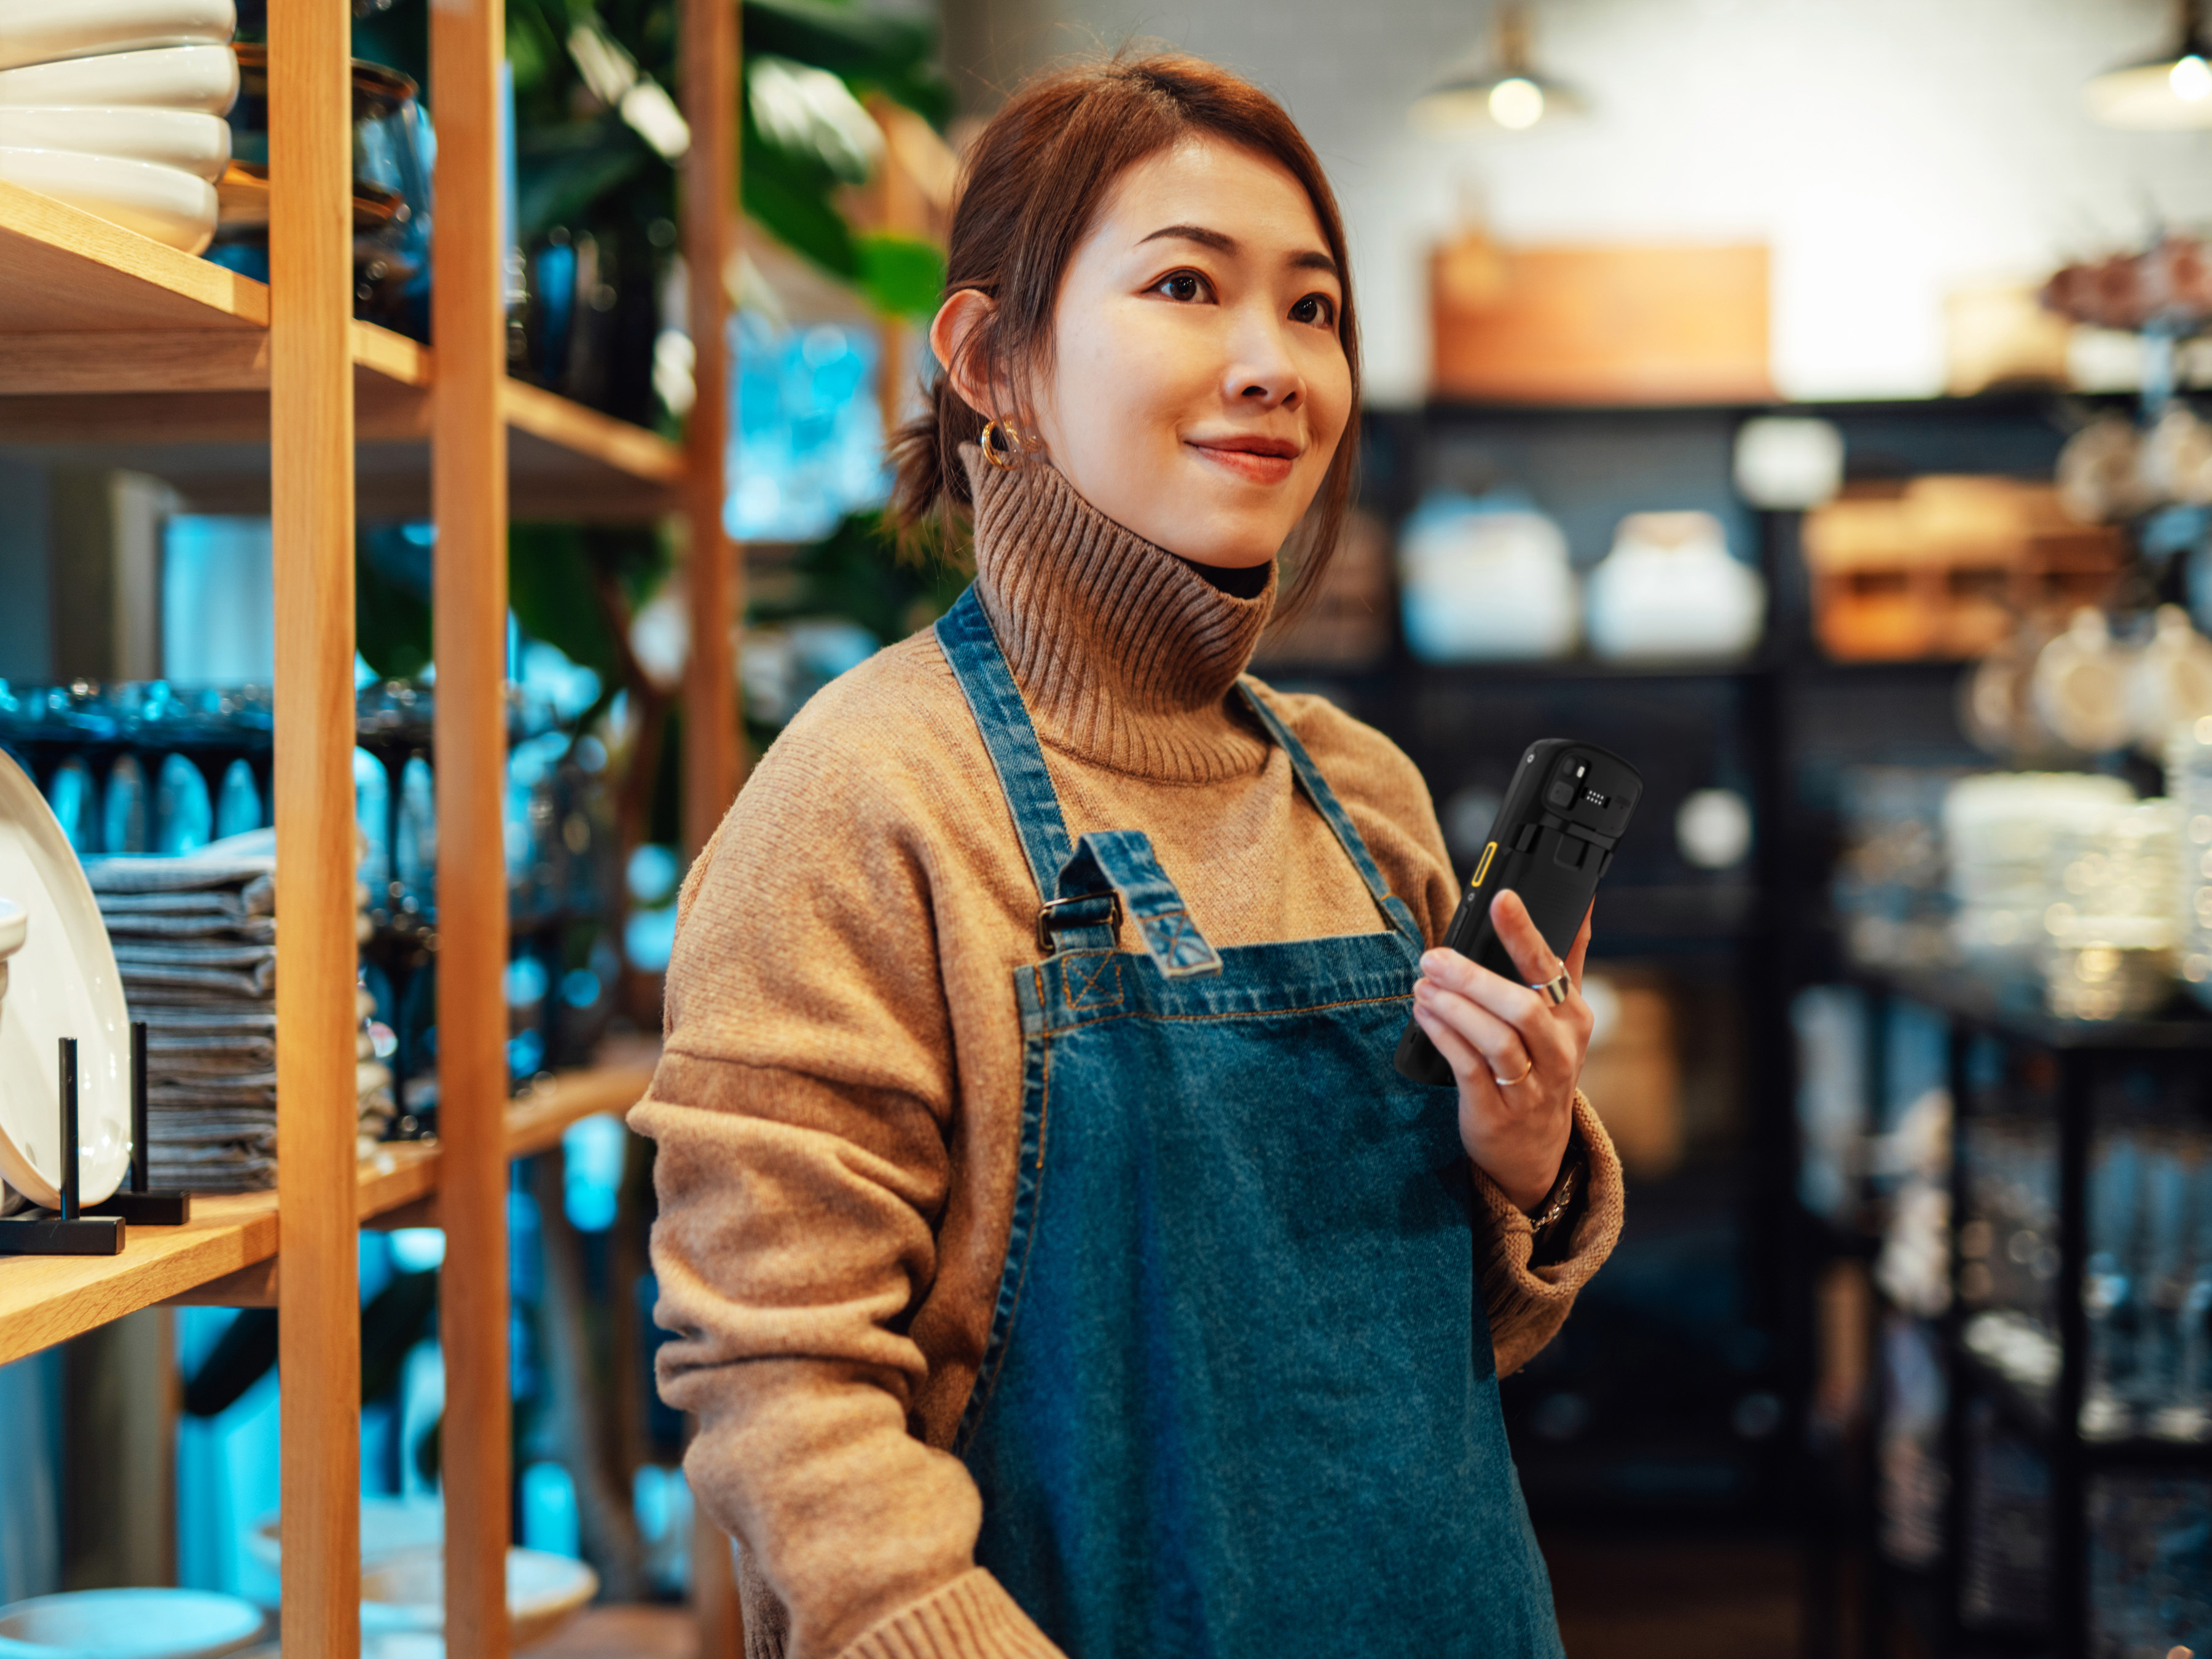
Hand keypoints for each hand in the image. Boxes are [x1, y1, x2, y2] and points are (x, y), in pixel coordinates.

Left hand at [1410, 891, 1593, 1212]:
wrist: (1534, 1152)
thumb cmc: (1543, 1068)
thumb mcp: (1563, 1019)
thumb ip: (1568, 962)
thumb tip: (1583, 902)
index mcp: (1574, 1018)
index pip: (1552, 967)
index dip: (1526, 932)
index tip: (1503, 897)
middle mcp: (1558, 1052)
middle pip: (1522, 1006)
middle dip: (1474, 978)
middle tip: (1434, 956)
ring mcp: (1530, 1087)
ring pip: (1496, 1040)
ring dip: (1454, 1007)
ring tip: (1424, 985)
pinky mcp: (1496, 1111)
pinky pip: (1470, 1069)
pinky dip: (1445, 1038)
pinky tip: (1425, 1015)